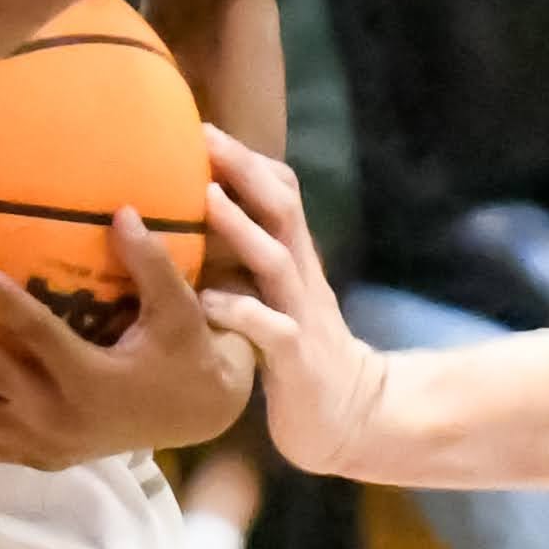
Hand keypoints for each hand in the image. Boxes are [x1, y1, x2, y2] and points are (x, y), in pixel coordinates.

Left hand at [0, 208, 252, 465]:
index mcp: (95, 380)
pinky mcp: (41, 455)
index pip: (43, 338)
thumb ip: (151, 265)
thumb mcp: (178, 311)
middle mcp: (64, 418)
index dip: (8, 307)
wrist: (195, 415)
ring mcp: (48, 443)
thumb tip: (122, 214)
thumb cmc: (185, 356)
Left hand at [190, 129, 387, 478]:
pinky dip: (241, 312)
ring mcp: (301, 316)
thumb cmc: (301, 359)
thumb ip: (251, 268)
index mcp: (296, 262)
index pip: (283, 194)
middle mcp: (301, 279)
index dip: (248, 159)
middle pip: (282, 209)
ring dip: (241, 228)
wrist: (351, 419)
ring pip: (275, 260)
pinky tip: (209, 301)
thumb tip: (197, 233)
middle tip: (203, 138)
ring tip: (204, 199)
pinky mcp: (297, 359)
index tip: (203, 128)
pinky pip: (271, 330)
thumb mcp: (278, 302)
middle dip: (245, 171)